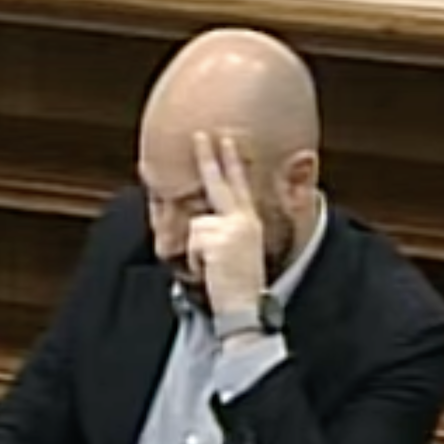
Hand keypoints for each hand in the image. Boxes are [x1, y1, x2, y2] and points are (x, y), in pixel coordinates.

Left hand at [186, 131, 266, 318]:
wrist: (245, 307)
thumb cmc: (238, 284)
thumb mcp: (236, 251)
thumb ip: (224, 230)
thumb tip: (202, 217)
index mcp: (249, 222)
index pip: (240, 185)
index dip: (233, 162)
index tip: (227, 140)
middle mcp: (243, 221)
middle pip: (220, 183)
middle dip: (209, 158)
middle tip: (200, 135)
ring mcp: (231, 229)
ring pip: (197, 226)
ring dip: (198, 250)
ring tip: (214, 268)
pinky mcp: (217, 240)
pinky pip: (193, 244)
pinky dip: (195, 260)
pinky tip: (211, 272)